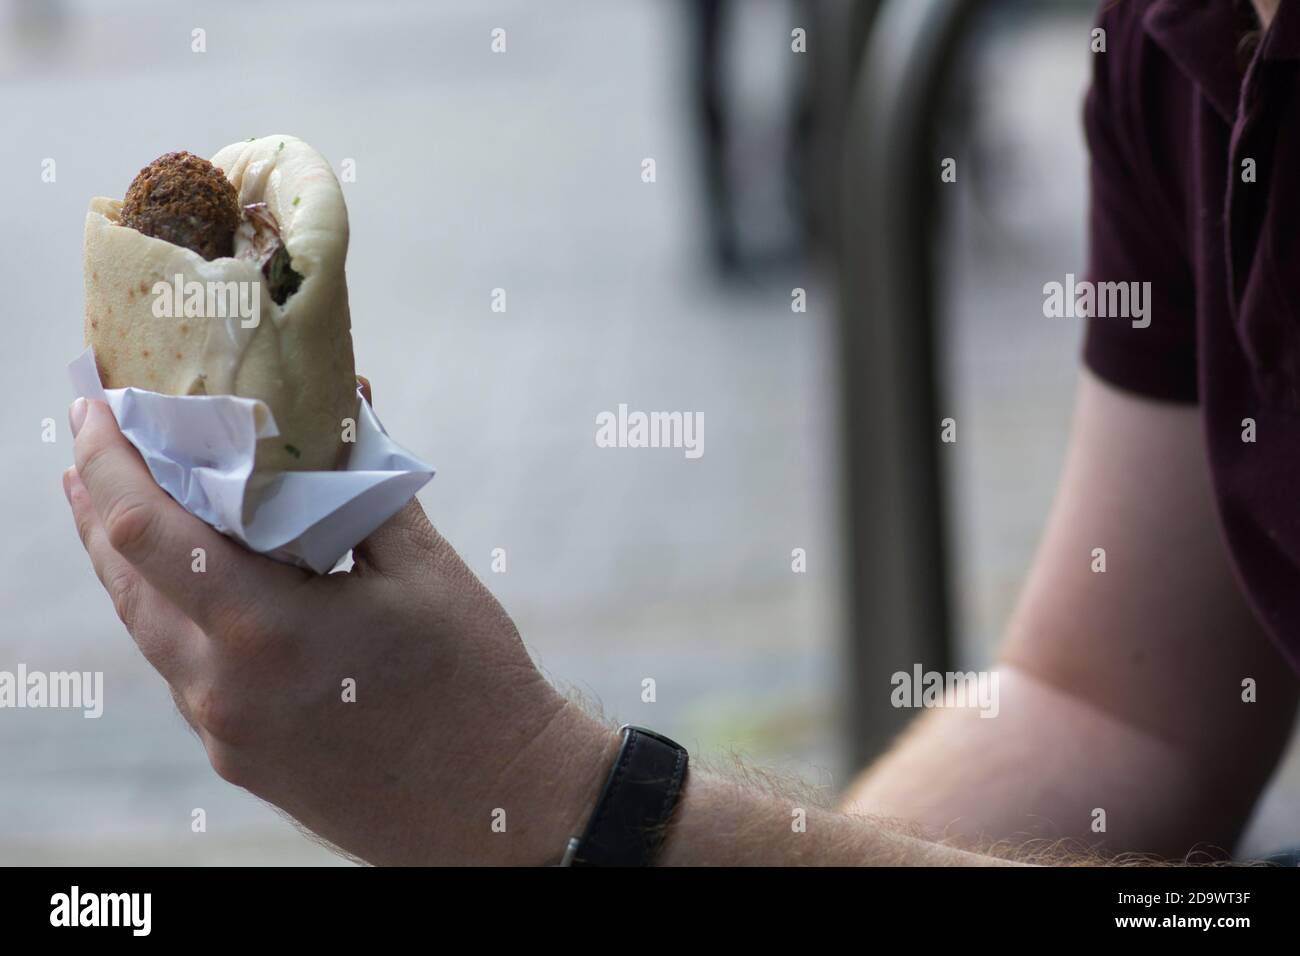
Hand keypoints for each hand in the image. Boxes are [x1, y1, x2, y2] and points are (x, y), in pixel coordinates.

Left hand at [63, 387, 617, 864]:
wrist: (496, 803)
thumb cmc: (476, 681)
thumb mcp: (425, 569)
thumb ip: (364, 484)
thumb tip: (343, 402)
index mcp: (265, 630)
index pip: (143, 532)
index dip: (106, 462)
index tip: (92, 409)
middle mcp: (223, 688)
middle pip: (124, 582)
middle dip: (99, 504)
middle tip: (97, 444)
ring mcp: (224, 732)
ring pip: (146, 630)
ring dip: (129, 562)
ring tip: (119, 504)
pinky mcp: (239, 758)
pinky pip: (182, 671)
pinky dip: (172, 612)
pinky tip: (192, 584)